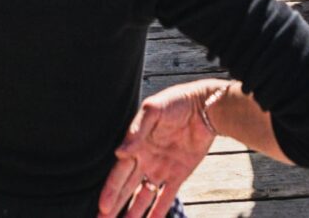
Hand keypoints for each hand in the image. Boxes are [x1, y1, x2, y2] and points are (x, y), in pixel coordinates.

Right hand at [99, 80, 219, 217]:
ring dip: (134, 212)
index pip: (119, 173)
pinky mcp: (179, 174)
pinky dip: (159, 211)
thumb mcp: (153, 108)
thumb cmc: (176, 102)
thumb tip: (120, 152)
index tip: (103, 206)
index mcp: (136, 146)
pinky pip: (167, 196)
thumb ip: (137, 129)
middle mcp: (145, 160)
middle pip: (127, 188)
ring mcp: (161, 169)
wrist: (205, 106)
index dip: (110, 190)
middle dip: (115, 205)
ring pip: (144, 196)